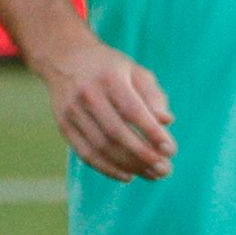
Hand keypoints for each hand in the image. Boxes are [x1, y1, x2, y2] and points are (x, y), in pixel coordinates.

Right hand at [36, 34, 173, 180]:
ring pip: (102, 147)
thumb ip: (153, 95)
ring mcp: (73, 112)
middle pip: (117, 133)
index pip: (133, 111)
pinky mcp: (64, 126)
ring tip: (151, 175)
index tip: (171, 150)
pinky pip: (86, 154)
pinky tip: (127, 176)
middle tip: (165, 170)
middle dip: (143, 155)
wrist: (64, 58)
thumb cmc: (109, 68)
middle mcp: (88, 95)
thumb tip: (167, 121)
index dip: (152, 133)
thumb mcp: (134, 71)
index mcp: (110, 78)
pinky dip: (107, 169)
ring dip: (129, 166)